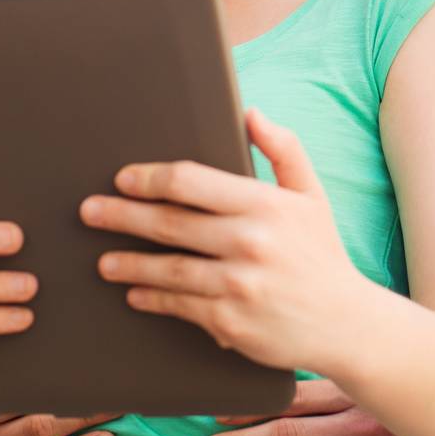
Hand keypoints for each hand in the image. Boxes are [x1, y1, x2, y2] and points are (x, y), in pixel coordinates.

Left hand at [79, 108, 369, 373]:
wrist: (345, 322)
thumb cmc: (321, 253)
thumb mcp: (311, 195)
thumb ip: (283, 150)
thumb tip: (250, 113)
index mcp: (265, 204)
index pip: (191, 182)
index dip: (150, 178)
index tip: (123, 178)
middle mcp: (250, 242)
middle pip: (169, 223)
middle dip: (122, 216)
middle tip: (89, 212)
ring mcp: (238, 285)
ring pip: (168, 268)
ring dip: (128, 263)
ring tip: (103, 260)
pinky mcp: (232, 322)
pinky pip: (180, 305)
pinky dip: (152, 298)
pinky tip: (134, 294)